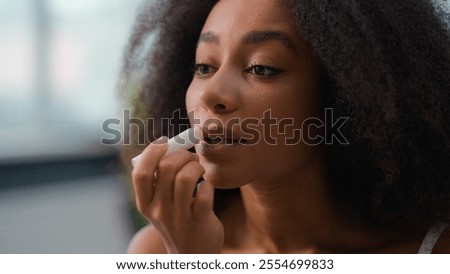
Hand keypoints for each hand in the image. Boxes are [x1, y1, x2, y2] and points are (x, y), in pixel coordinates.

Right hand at [131, 138, 223, 252]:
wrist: (192, 253)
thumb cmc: (177, 219)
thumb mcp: (160, 205)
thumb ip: (160, 180)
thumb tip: (170, 145)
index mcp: (145, 204)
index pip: (140, 173)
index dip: (152, 152)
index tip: (164, 142)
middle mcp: (159, 211)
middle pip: (166, 169)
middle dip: (182, 155)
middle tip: (191, 157)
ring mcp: (179, 218)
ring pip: (185, 179)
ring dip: (196, 167)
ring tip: (200, 170)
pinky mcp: (199, 222)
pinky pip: (204, 194)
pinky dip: (208, 185)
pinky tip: (207, 188)